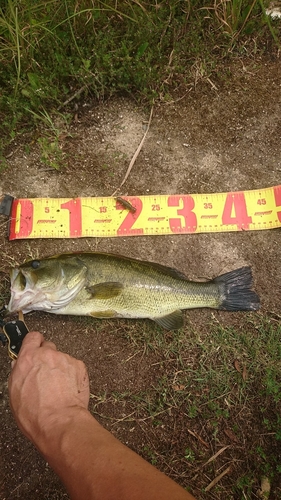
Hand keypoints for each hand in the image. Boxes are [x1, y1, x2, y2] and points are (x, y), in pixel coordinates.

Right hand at [8, 331, 89, 448]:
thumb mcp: (15, 393)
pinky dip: (72, 375)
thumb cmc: (36, 413)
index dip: (34, 342)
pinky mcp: (79, 366)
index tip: (35, 346)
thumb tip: (20, 366)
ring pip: (62, 359)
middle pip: (48, 348)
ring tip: (58, 388)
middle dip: (47, 358)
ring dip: (60, 369)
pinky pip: (74, 367)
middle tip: (47, 374)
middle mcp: (47, 355)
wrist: (59, 422)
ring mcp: (65, 359)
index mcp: (28, 358)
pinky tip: (68, 390)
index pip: (32, 338)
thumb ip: (19, 373)